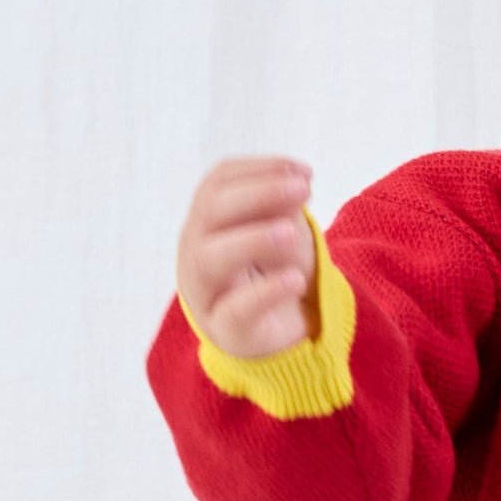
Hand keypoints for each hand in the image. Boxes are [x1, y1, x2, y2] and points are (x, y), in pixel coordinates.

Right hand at [175, 156, 317, 357]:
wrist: (281, 329)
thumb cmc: (274, 269)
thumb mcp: (282, 229)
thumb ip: (282, 207)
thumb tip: (294, 186)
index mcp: (207, 218)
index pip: (219, 182)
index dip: (260, 170)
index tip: (304, 172)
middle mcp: (195, 249)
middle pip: (210, 212)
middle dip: (259, 195)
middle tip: (302, 191)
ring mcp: (204, 291)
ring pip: (209, 259)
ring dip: (252, 240)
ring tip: (292, 234)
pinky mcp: (225, 329)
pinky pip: (235, 311)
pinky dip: (265, 293)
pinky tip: (294, 280)